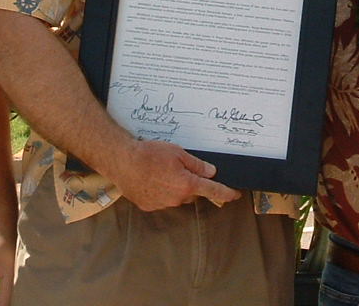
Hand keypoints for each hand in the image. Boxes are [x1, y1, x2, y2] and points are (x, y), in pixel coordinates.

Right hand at [110, 139, 240, 210]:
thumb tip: (211, 172)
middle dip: (191, 183)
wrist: (122, 162)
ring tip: (161, 171)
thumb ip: (197, 165)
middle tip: (179, 168)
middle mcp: (177, 199)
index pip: (213, 191)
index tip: (235, 195)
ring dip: (175, 187)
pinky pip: (162, 199)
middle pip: (193, 193)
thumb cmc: (149, 154)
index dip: (227, 193)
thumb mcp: (177, 153)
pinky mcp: (149, 206)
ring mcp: (162, 204)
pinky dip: (161, 191)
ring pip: (177, 197)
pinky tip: (151, 179)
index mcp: (187, 185)